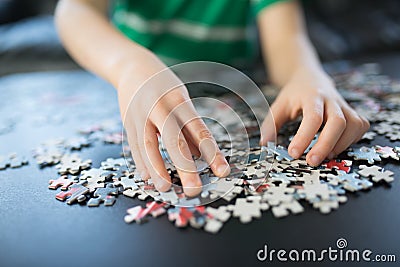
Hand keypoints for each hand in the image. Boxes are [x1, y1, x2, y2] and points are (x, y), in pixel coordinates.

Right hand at [117, 58, 229, 196]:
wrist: (132, 67)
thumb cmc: (165, 87)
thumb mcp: (182, 100)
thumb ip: (188, 128)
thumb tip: (199, 156)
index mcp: (180, 102)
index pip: (198, 131)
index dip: (211, 153)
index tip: (223, 172)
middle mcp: (160, 108)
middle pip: (173, 140)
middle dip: (184, 167)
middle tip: (194, 190)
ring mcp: (141, 114)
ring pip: (148, 145)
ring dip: (158, 169)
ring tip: (166, 188)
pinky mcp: (127, 121)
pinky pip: (134, 145)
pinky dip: (141, 162)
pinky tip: (147, 177)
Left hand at [260, 67, 369, 165]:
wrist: (311, 79)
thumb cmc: (294, 95)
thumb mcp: (278, 106)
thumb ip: (271, 125)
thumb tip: (265, 144)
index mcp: (311, 96)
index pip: (312, 117)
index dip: (305, 137)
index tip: (293, 153)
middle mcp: (331, 99)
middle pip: (338, 122)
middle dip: (325, 144)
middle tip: (311, 162)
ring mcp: (345, 106)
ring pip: (352, 125)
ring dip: (340, 145)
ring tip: (324, 156)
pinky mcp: (353, 113)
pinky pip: (359, 127)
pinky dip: (351, 141)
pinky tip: (336, 146)